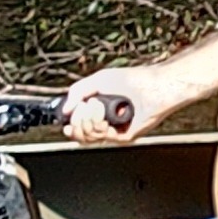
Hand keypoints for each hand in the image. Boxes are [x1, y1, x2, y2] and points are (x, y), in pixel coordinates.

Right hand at [61, 61, 185, 142]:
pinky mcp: (126, 136)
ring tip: (97, 112)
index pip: (78, 124)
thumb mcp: (98, 80)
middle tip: (84, 112)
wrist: (153, 87)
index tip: (66, 119)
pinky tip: (106, 119)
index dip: (70, 123)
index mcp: (100, 109)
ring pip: (89, 138)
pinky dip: (101, 128)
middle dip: (77, 123)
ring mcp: (116, 129)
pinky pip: (105, 138)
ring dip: (88, 124)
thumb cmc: (132, 80)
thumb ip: (76, 92)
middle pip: (80, 134)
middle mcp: (106, 121)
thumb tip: (64, 111)